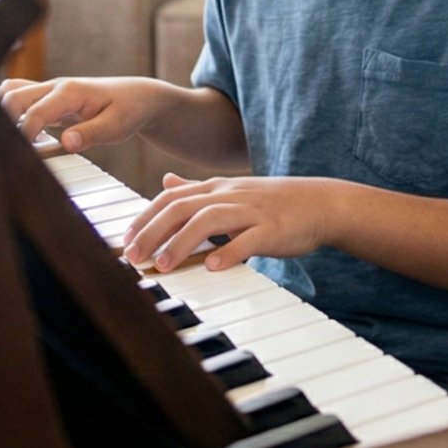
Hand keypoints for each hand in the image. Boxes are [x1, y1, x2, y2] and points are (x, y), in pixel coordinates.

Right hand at [0, 75, 169, 151]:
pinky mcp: (48, 99)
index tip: (21, 158)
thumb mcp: (117, 126)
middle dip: (1, 121)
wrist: (138, 97)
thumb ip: (92, 134)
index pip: (35, 111)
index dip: (23, 134)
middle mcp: (54, 87)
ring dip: (1, 112)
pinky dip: (9, 113)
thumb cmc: (129, 110)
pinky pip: (19, 99)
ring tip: (6, 142)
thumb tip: (67, 144)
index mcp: (70, 92)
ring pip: (10, 92)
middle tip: (7, 151)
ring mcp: (49, 91)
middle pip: (12, 95)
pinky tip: (14, 136)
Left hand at [123, 173, 349, 272]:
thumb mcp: (231, 189)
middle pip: (183, 207)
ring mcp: (252, 212)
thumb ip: (197, 188)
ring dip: (182, 243)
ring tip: (163, 266)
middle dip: (154, 231)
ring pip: (210, 221)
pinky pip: (249, 240)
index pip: (172, 197)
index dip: (146, 217)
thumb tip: (165, 180)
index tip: (126, 241)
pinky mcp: (273, 230)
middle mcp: (230, 196)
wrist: (321, 203)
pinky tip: (213, 267)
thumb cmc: (274, 202)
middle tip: (134, 257)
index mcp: (218, 188)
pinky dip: (229, 253)